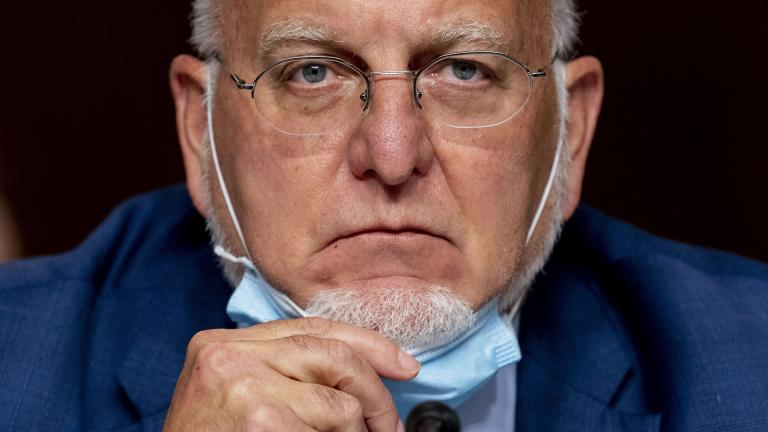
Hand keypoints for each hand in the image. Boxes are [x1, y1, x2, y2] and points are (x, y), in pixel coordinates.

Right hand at [163, 317, 419, 430]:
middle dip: (374, 393)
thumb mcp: (238, 394)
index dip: (368, 344)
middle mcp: (230, 356)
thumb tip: (364, 373)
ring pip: (339, 404)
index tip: (404, 364)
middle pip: (334, 356)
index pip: (313, 329)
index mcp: (225, 343)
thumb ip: (287, 373)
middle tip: (387, 426)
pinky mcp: (258, 419)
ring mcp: (242, 387)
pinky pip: (329, 431)